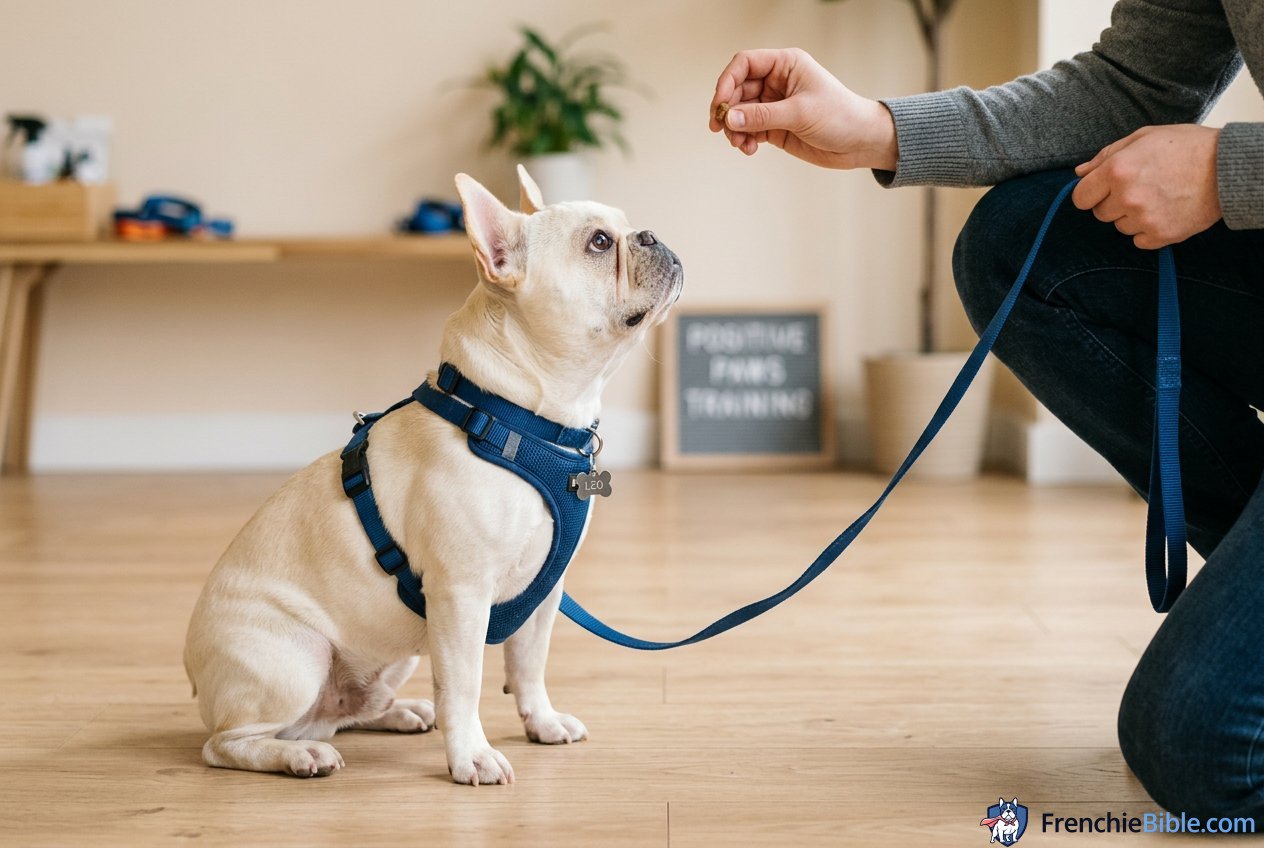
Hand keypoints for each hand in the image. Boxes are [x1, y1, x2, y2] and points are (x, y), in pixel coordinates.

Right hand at [710, 48, 897, 170]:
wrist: (860, 142)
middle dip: (728, 110)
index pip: (745, 64)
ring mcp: (775, 105)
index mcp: (785, 65)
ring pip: (741, 113)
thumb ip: (762, 116)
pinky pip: (749, 130)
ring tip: (739, 144)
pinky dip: (744, 139)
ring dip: (735, 129)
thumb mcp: (799, 113)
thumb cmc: (840, 116)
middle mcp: (777, 82)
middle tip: (721, 129)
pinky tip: (749, 149)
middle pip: (737, 89)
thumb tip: (730, 118)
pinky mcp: (775, 126)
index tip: (720, 105)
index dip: (727, 81)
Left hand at [1072, 125, 1221, 249]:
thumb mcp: (1144, 138)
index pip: (1080, 197)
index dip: (1091, 193)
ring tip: (1158, 197)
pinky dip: (1148, 230)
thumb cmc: (1186, 147)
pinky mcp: (1161, 235)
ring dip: (1132, 216)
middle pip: (1100, 213)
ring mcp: (1144, 219)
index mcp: (1117, 170)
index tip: (1104, 189)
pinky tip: (1165, 211)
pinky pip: (1139, 241)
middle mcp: (1126, 197)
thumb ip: (1107, 155)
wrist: (1228, 167)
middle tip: (1140, 188)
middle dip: (1113, 202)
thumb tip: (1080, 172)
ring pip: (1120, 227)